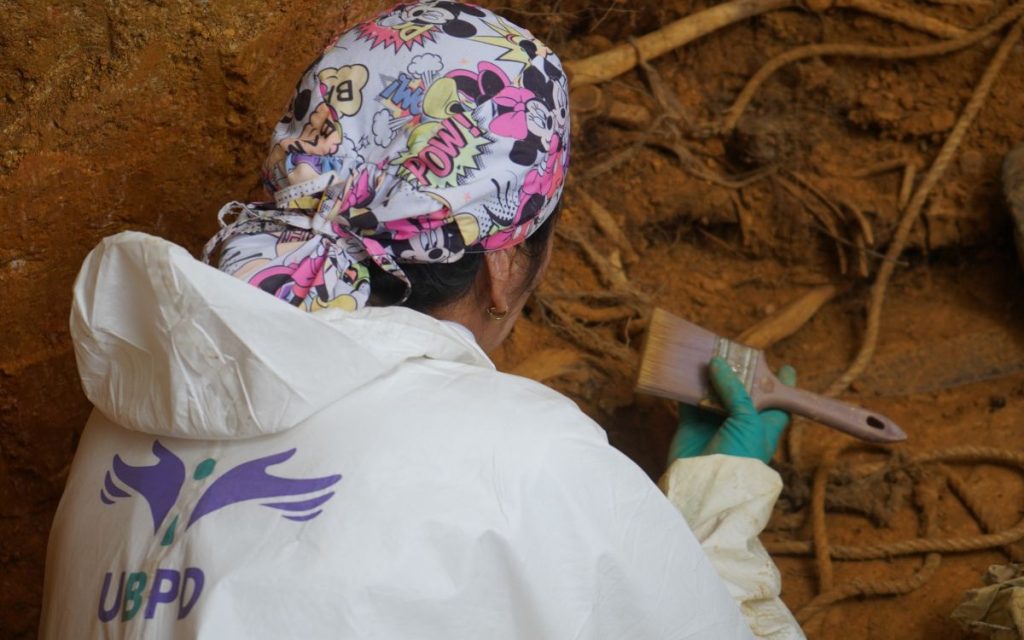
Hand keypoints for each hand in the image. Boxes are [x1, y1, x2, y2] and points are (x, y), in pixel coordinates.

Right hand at [668, 357, 796, 463]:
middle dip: (739, 373)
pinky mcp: (691, 426)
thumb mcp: (748, 421)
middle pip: (742, 393)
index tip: (783, 368)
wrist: (707, 486)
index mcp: (764, 426)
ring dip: (710, 376)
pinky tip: (686, 371)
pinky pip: (689, 401)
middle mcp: (741, 424)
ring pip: (714, 393)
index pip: (778, 403)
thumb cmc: (739, 456)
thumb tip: (716, 363)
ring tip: (708, 353)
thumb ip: (735, 390)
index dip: (781, 385)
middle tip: (734, 351)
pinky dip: (687, 387)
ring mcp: (715, 425)